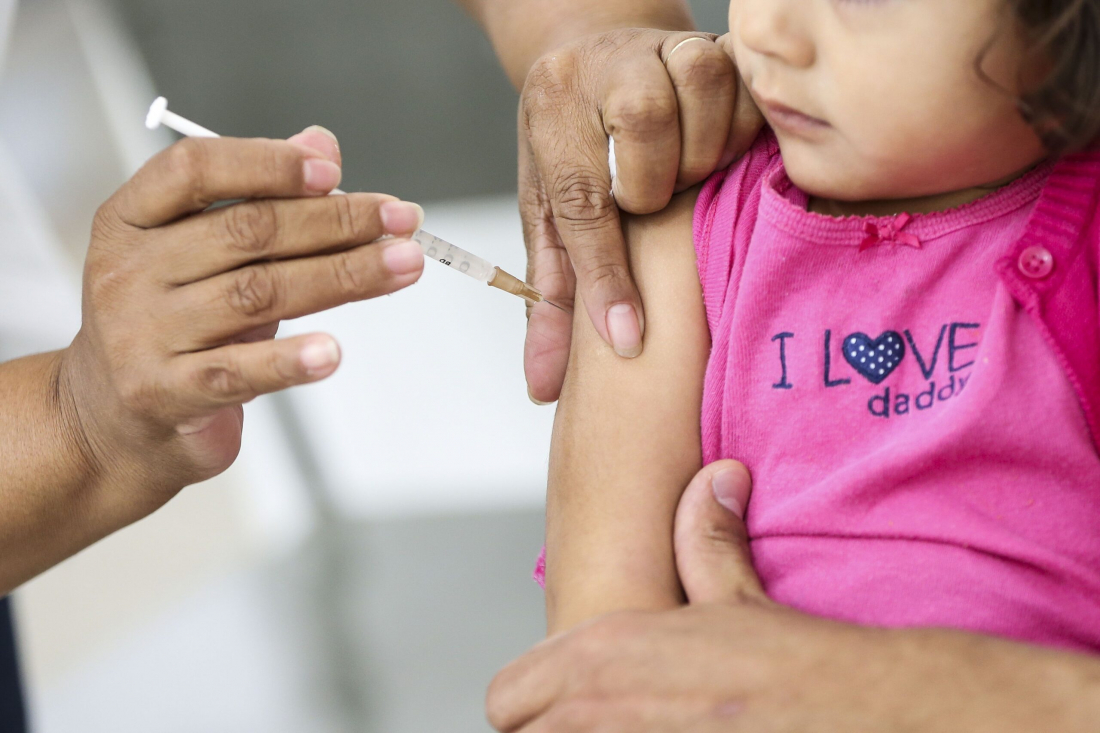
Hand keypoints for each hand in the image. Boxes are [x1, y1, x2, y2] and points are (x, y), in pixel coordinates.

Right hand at [59, 127, 425, 510]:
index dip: (267, 162)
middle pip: (247, 232)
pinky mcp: (165, 393)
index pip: (194, 169)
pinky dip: (291, 360)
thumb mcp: (201, 253)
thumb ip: (258, 197)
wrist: (115, 419)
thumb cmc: (172, 323)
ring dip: (343, 276)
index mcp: (132, 219)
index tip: (334, 171)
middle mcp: (130, 271)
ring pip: (259, 293)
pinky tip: (333, 352)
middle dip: (336, 221)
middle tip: (402, 221)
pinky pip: (239, 371)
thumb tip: (321, 144)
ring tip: (402, 265)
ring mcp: (143, 334)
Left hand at [487, 461, 1099, 731]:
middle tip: (609, 718)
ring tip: (646, 723)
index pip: (508, 697)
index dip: (534, 701)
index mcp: (608, 656)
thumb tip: (715, 478)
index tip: (562, 705)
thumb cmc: (809, 670)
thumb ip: (706, 538)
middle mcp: (606, 713)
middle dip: (557, 727)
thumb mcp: (743, 598)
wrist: (881, 720)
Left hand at [519, 30, 763, 401]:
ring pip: (701, 92)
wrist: (599, 57)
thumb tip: (543, 388)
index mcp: (552, 112)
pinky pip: (748, 87)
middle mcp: (603, 67)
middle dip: (656, 186)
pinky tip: (724, 151)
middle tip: (656, 204)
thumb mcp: (550, 217)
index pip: (580, 200)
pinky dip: (743, 130)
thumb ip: (552, 299)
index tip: (627, 340)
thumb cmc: (574, 149)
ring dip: (702, 152)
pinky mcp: (714, 42)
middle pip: (644, 128)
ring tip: (689, 175)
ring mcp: (661, 46)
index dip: (606, 276)